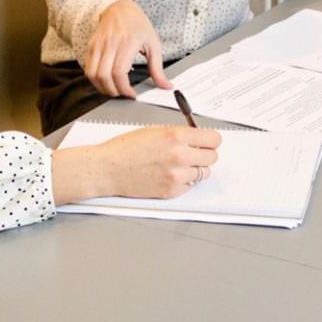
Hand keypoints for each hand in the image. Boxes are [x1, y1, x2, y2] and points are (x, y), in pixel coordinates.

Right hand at [51, 126, 221, 203]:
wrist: (108, 168)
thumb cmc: (126, 148)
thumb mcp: (155, 130)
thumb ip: (179, 134)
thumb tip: (197, 137)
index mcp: (176, 136)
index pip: (213, 139)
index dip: (211, 140)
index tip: (208, 141)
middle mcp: (180, 156)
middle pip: (212, 157)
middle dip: (205, 153)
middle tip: (195, 153)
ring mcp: (177, 176)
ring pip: (204, 173)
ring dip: (196, 168)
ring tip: (179, 164)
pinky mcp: (172, 191)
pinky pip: (190, 185)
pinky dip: (184, 181)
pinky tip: (169, 174)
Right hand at [85, 0, 172, 97]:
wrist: (120, 9)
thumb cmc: (138, 26)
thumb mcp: (153, 45)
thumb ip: (158, 68)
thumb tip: (166, 86)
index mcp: (128, 43)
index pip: (119, 72)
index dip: (124, 88)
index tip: (132, 94)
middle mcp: (110, 43)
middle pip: (104, 76)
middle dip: (113, 91)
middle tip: (122, 93)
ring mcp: (98, 45)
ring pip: (92, 74)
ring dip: (102, 87)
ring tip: (114, 89)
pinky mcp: (91, 47)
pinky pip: (88, 69)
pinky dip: (95, 79)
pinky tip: (106, 81)